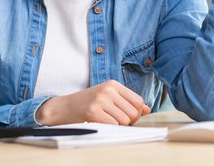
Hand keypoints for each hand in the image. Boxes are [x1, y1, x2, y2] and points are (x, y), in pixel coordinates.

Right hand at [35, 80, 150, 125]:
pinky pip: (113, 125)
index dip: (136, 112)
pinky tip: (101, 123)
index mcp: (113, 84)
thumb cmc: (89, 102)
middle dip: (129, 121)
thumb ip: (128, 101)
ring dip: (119, 125)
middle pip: (134, 112)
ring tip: (108, 121)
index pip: (138, 101)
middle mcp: (108, 90)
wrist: (65, 107)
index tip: (127, 115)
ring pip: (125, 120)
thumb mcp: (108, 96)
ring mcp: (100, 100)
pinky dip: (110, 128)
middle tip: (117, 120)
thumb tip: (147, 109)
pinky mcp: (93, 111)